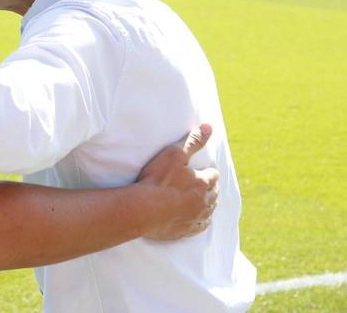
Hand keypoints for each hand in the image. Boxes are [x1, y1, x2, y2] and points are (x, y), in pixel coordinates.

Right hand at [136, 124, 219, 239]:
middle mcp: (205, 202)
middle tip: (198, 183)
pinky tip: (195, 217)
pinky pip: (201, 225)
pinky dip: (200, 220)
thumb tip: (208, 127)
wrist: (142, 209)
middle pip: (214, 193)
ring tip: (198, 199)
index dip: (206, 171)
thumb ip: (192, 141)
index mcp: (203, 183)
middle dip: (209, 187)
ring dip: (206, 203)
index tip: (199, 170)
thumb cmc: (157, 180)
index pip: (213, 175)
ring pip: (210, 209)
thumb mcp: (174, 154)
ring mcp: (197, 217)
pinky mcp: (188, 230)